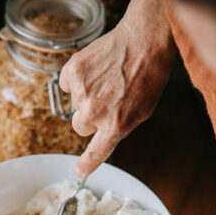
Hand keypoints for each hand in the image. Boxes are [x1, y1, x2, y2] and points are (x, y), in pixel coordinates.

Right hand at [59, 0, 176, 176]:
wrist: (143, 43)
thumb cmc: (148, 76)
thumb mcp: (142, 111)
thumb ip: (120, 127)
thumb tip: (105, 136)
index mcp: (115, 126)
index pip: (95, 154)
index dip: (86, 164)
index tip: (79, 172)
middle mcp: (95, 113)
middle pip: (80, 127)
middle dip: (90, 117)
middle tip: (106, 100)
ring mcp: (82, 93)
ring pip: (75, 105)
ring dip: (86, 96)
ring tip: (106, 80)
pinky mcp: (73, 73)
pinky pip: (67, 85)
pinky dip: (77, 79)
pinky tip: (95, 70)